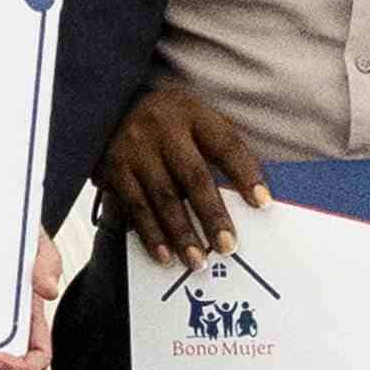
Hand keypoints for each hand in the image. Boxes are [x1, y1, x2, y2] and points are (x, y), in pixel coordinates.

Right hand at [99, 83, 267, 266]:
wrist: (107, 108)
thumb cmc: (167, 122)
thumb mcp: (194, 119)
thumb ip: (218, 151)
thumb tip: (252, 197)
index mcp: (192, 113)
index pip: (225, 144)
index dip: (245, 173)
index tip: (263, 202)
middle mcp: (162, 129)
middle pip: (193, 177)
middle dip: (212, 215)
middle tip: (227, 246)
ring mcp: (135, 150)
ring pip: (163, 198)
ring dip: (182, 234)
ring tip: (198, 261)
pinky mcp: (113, 170)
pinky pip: (136, 208)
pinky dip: (151, 235)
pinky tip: (165, 256)